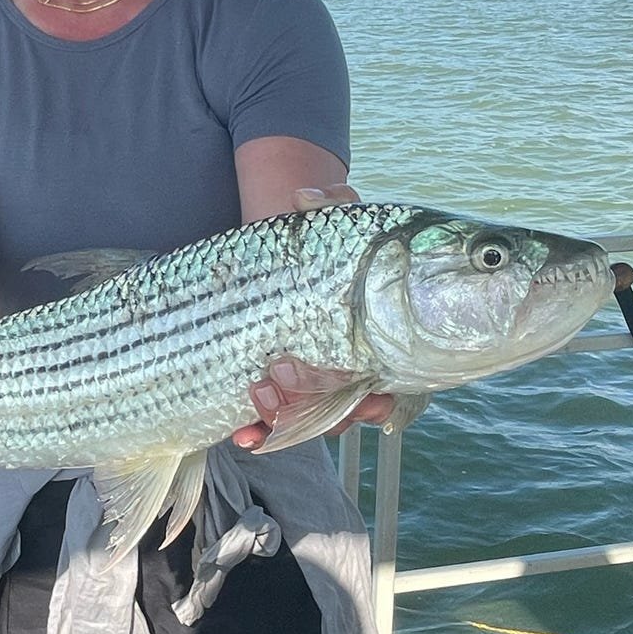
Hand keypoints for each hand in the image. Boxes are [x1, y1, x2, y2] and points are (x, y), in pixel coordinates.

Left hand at [232, 181, 394, 448]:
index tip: (359, 389)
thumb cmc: (322, 245)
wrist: (283, 259)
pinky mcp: (282, 392)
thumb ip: (328, 207)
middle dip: (315, 400)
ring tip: (255, 393)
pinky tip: (243, 435)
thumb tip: (305, 198)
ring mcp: (317, 387)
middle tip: (279, 372)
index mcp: (379, 340)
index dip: (375, 397)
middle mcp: (353, 373)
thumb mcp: (329, 222)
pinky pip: (276, 426)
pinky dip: (260, 433)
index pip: (389, 383)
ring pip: (310, 421)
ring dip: (282, 415)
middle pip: (348, 410)